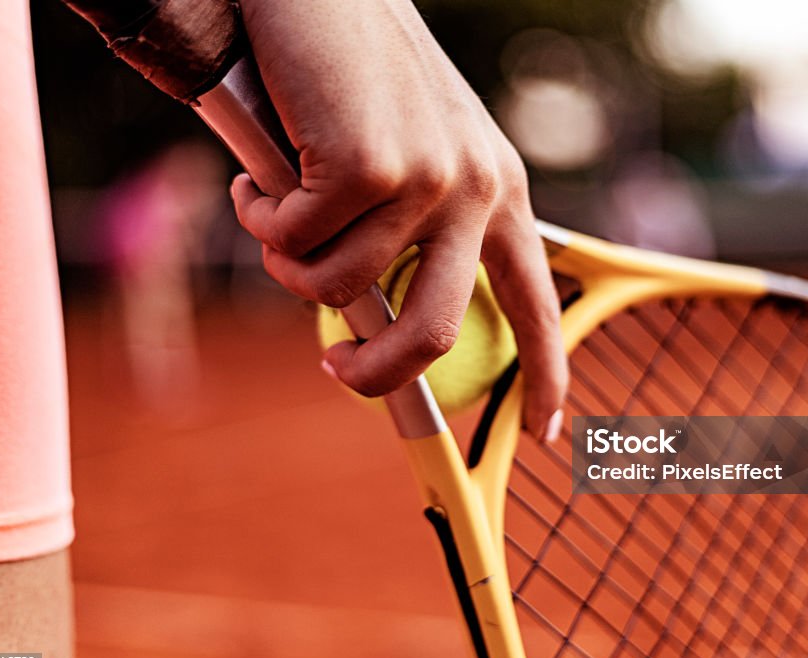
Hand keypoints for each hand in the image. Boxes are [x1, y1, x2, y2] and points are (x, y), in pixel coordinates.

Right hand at [231, 0, 566, 439]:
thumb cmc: (350, 76)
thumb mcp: (400, 157)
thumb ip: (404, 233)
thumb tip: (374, 326)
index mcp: (497, 189)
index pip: (537, 302)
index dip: (546, 375)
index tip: (547, 431)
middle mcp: (475, 187)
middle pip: (433, 334)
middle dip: (375, 377)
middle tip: (335, 366)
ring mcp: (427, 177)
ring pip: (335, 286)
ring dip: (286, 260)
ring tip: (274, 205)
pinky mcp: (371, 166)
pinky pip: (292, 241)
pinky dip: (260, 214)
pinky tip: (261, 171)